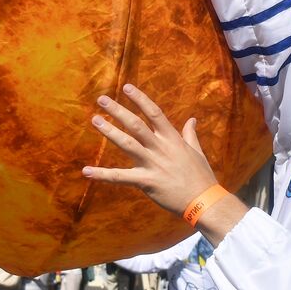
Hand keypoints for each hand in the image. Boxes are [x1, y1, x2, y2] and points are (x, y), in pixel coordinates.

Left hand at [82, 84, 218, 215]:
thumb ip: (190, 135)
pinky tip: (86, 171)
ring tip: (95, 120)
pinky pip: (120, 177)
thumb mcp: (197, 152)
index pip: (154, 113)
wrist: (204, 202)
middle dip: (118, 111)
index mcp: (172, 139)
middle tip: (102, 99)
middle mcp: (161, 148)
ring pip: (127, 144)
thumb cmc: (201, 177)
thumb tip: (192, 120)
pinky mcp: (146, 181)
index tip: (127, 87)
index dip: (140, 99)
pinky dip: (102, 175)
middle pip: (136, 125)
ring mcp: (152, 164)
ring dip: (110, 131)